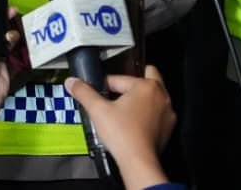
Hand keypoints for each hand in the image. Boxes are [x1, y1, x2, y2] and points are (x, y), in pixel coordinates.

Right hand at [64, 67, 174, 188]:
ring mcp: (167, 112)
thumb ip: (84, 92)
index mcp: (146, 86)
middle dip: (132, 81)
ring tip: (125, 107)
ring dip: (142, 98)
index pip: (121, 78)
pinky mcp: (168, 127)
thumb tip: (73, 82)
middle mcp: (161, 96)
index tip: (98, 91)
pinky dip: (148, 113)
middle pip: (148, 77)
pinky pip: (158, 113)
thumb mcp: (97, 110)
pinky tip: (134, 122)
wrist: (138, 162)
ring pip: (155, 96)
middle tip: (119, 89)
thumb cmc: (123, 136)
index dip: (106, 83)